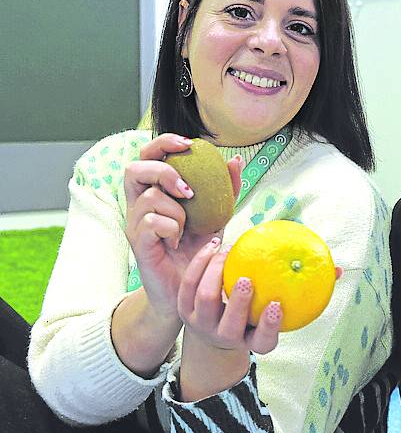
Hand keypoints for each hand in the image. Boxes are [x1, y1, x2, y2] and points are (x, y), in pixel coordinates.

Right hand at [124, 134, 242, 318]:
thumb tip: (235, 160)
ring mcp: (135, 224)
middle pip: (133, 169)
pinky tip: (179, 241)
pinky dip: (172, 228)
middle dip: (163, 171)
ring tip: (188, 228)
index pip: (146, 156)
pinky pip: (152, 222)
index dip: (162, 143)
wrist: (190, 289)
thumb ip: (225, 188)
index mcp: (154, 192)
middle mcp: (138, 204)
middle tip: (189, 189)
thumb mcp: (217, 215)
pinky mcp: (138, 243)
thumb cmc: (199, 249)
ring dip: (177, 210)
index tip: (188, 144)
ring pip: (150, 198)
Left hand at [177, 239, 344, 353]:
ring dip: (214, 275)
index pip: (262, 341)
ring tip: (228, 251)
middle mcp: (225, 337)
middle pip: (229, 325)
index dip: (269, 327)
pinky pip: (188, 284)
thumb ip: (308, 289)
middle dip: (238, 303)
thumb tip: (340, 269)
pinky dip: (201, 263)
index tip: (277, 305)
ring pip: (204, 301)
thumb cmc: (259, 310)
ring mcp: (201, 324)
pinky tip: (215, 244)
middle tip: (247, 278)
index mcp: (251, 340)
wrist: (214, 329)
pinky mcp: (183, 309)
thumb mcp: (281, 306)